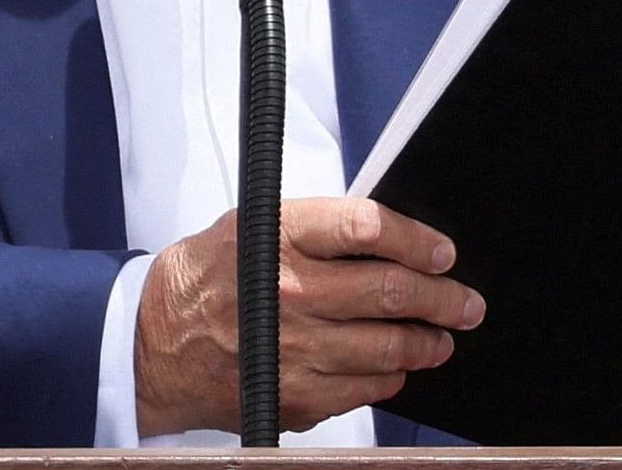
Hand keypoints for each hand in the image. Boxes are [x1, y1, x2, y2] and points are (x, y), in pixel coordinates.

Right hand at [133, 199, 482, 436]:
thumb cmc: (205, 279)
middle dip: (443, 298)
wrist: (155, 343)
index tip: (442, 253)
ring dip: (427, 342)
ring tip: (440, 337)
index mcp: (277, 238)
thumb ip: (316, 228)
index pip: (367, 227)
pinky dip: (390, 376)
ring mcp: (294, 349)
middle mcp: (288, 292)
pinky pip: (367, 388)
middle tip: (465, 302)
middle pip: (391, 290)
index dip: (417, 240)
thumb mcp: (252, 227)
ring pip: (390, 346)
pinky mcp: (297, 394)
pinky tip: (394, 365)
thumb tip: (388, 238)